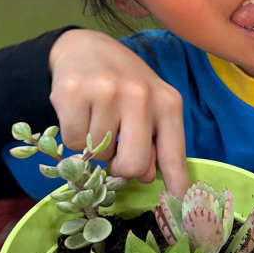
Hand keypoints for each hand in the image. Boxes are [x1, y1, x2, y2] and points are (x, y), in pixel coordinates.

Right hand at [48, 29, 188, 195]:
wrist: (85, 47)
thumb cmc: (123, 84)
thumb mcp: (149, 107)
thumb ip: (156, 142)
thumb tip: (151, 178)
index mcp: (167, 102)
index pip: (174, 153)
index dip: (176, 183)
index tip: (180, 205)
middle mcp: (140, 95)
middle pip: (134, 165)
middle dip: (121, 165)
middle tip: (115, 147)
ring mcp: (106, 91)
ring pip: (100, 154)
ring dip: (96, 145)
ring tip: (97, 116)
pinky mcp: (73, 92)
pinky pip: (74, 141)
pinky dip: (75, 135)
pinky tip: (81, 112)